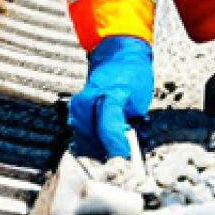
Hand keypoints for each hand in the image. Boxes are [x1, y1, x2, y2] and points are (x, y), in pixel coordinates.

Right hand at [68, 35, 152, 157]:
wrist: (117, 56)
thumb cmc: (132, 76)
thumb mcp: (140, 100)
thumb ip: (132, 126)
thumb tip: (128, 153)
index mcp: (110, 93)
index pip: (108, 127)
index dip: (116, 147)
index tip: (126, 158)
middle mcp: (89, 100)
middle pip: (93, 139)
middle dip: (108, 152)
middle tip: (124, 157)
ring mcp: (79, 106)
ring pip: (84, 141)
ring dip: (99, 150)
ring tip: (115, 146)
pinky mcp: (74, 111)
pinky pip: (80, 135)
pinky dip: (92, 143)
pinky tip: (104, 142)